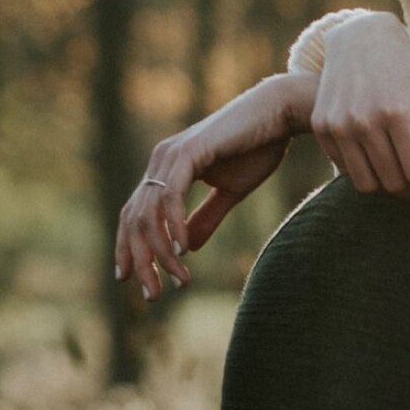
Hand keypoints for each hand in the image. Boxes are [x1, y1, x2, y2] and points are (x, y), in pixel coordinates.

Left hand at [115, 73, 315, 300]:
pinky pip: (171, 196)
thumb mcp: (229, 193)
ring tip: (177, 279)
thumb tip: (186, 247)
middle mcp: (161, 161)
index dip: (129, 248)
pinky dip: (173, 225)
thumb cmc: (258, 148)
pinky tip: (182, 250)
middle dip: (141, 261)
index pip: (135, 215)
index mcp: (166, 170)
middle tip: (154, 295)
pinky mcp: (189, 153)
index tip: (133, 281)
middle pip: (135, 219)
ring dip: (160, 251)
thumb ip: (205, 218)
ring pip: (149, 213)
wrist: (280, 115)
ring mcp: (171, 156)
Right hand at [310, 12, 409, 194]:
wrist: (359, 38)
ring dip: (385, 186)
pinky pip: (344, 170)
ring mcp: (339, 125)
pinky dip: (362, 172)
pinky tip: (375, 158)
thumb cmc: (403, 69)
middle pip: (393, 182)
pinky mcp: (321, 127)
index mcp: (398, 113)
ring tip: (397, 174)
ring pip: (367, 184)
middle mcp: (365, 121)